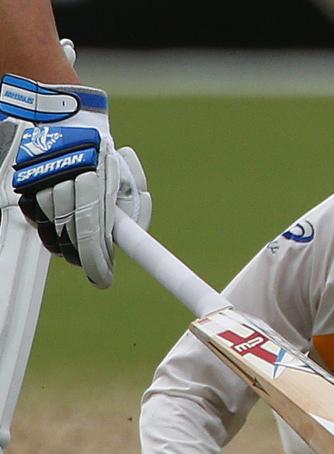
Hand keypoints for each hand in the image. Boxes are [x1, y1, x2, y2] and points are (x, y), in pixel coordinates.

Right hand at [1, 44, 150, 287]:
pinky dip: (46, 222)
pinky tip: (55, 214)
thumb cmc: (98, 147)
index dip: (96, 261)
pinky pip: (33, 216)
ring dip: (63, 240)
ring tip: (75, 233)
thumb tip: (124, 236)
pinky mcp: (22, 184)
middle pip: (68, 238)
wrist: (58, 112)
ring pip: (49, 231)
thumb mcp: (122, 171)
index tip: (103, 279)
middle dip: (82, 254)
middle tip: (92, 261)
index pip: (93, 231)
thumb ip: (128, 203)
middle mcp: (64, 183)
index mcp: (95, 180)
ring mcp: (39, 185)